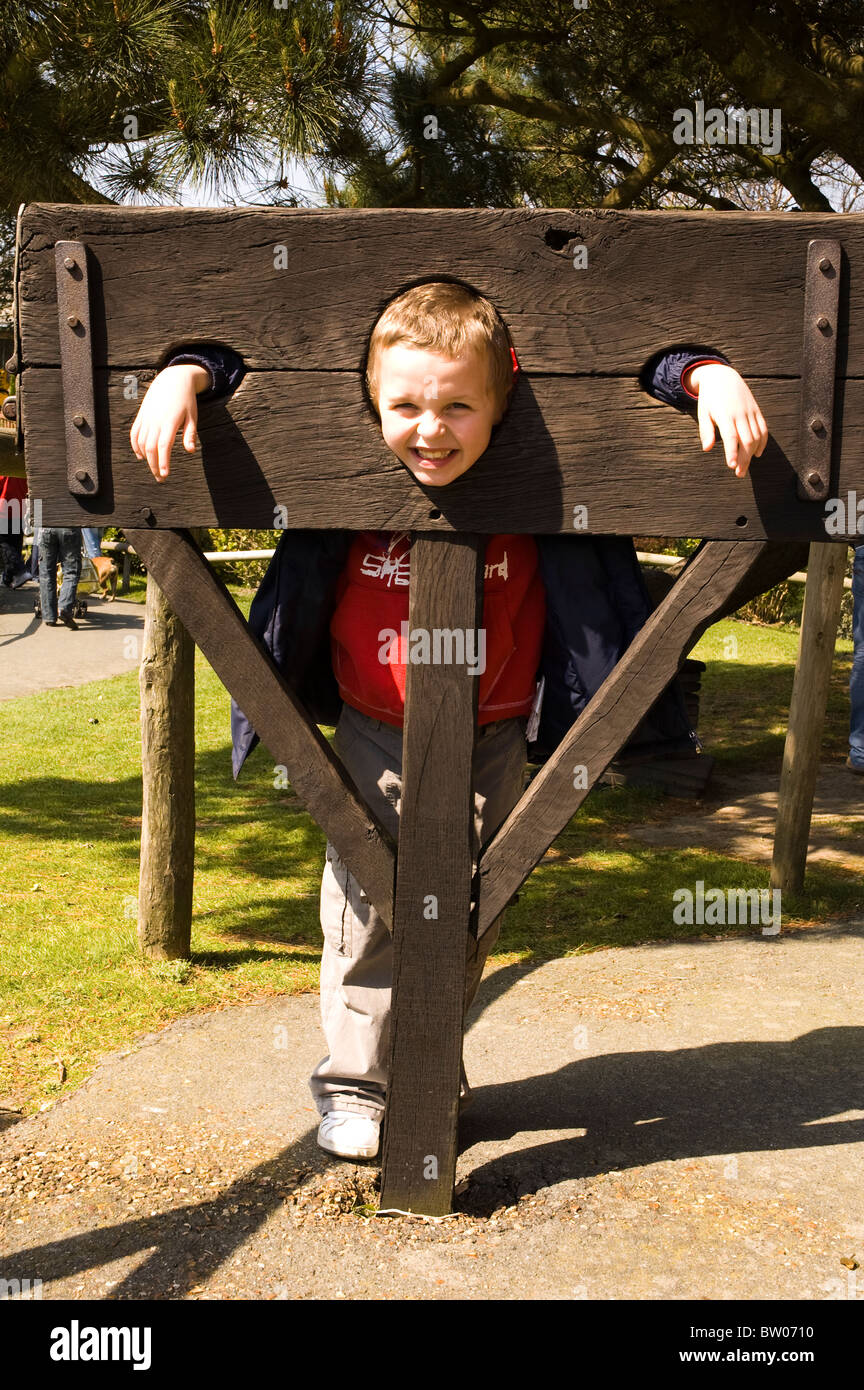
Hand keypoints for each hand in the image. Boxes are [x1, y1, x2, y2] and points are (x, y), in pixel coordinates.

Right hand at [130, 364, 209, 480]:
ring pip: (141, 443)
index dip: (163, 461)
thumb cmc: (185, 400)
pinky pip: (134, 434)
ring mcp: (146, 418)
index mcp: (169, 422)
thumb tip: (190, 451)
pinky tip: (141, 456)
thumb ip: (190, 434)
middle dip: (154, 465)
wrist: (172, 380)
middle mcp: (155, 421)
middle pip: (150, 448)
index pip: (164, 446)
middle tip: (161, 479)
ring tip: (154, 470)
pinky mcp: (141, 416)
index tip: (165, 475)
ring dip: (146, 458)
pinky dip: (136, 446)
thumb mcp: (192, 416)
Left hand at [684, 363, 767, 478]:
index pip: (731, 437)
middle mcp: (740, 414)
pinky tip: (757, 453)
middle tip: (739, 473)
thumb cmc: (709, 397)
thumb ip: (706, 430)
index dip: (732, 452)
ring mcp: (750, 411)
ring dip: (752, 453)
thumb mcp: (703, 412)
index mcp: (725, 415)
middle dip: (744, 458)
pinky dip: (762, 442)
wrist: (722, 376)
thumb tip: (707, 448)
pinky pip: (763, 428)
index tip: (731, 466)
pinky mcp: (756, 410)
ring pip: (757, 436)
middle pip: (746, 440)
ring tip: (745, 466)